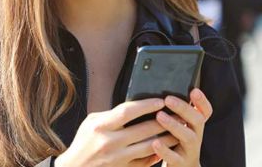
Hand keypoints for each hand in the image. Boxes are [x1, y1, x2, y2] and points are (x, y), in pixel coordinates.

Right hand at [55, 98, 178, 166]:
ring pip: (150, 147)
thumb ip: (111, 115)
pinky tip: (167, 146)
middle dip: (163, 121)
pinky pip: (146, 162)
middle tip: (177, 114)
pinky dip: (158, 154)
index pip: (127, 112)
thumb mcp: (91, 123)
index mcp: (101, 127)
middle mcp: (110, 143)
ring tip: (177, 130)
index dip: (146, 105)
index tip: (160, 101)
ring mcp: (118, 159)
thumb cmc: (83, 143)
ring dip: (166, 138)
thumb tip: (134, 107)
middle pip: (143, 130)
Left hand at [152, 89, 212, 166]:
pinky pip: (175, 157)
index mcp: (195, 126)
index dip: (202, 101)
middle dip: (184, 109)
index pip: (205, 112)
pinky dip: (165, 150)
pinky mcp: (181, 164)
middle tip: (168, 99)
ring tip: (160, 116)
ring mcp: (190, 151)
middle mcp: (196, 137)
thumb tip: (160, 91)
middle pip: (198, 121)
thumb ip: (176, 113)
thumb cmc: (176, 145)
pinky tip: (155, 142)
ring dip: (174, 125)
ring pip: (188, 137)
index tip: (194, 90)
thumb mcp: (180, 128)